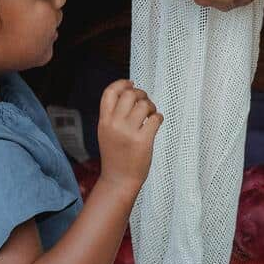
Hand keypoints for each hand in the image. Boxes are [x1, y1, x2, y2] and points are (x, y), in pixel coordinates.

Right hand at [96, 80, 160, 194]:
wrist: (118, 180)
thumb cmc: (115, 155)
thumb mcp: (106, 132)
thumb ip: (113, 115)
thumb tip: (130, 93)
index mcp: (104, 121)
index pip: (109, 92)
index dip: (121, 83)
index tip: (131, 84)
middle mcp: (115, 125)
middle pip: (129, 94)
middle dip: (141, 94)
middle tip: (144, 102)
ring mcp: (128, 133)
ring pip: (144, 105)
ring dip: (151, 106)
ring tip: (151, 115)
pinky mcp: (143, 141)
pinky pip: (156, 118)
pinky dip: (159, 117)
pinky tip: (156, 123)